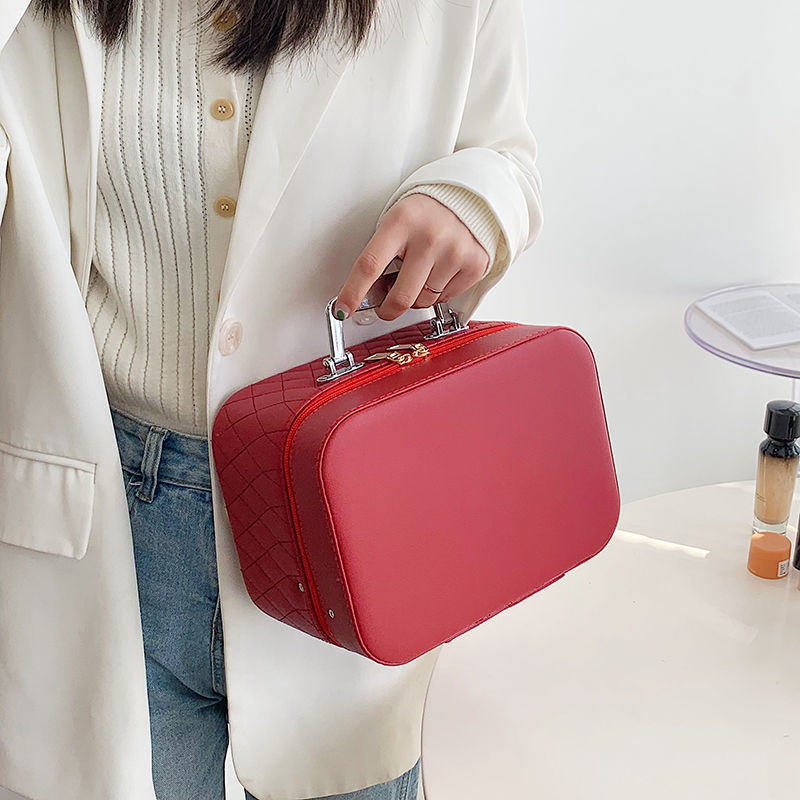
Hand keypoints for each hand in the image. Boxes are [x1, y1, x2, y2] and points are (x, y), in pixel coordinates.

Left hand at [333, 194, 490, 320]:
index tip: (343, 309)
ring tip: (419, 274)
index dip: (353, 293)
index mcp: (402, 221)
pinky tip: (439, 272)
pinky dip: (438, 292)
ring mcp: (454, 252)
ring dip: (416, 296)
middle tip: (384, 307)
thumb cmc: (426, 213)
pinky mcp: (474, 265)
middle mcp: (429, 237)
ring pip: (423, 301)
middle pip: (400, 296)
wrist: (468, 197)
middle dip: (387, 309)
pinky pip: (446, 298)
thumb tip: (369, 294)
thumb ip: (382, 254)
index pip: (370, 265)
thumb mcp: (397, 221)